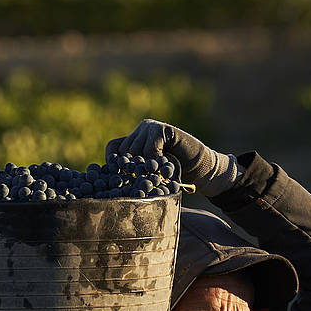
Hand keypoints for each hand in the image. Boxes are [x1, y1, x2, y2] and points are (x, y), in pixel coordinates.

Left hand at [105, 119, 240, 196]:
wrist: (199, 169)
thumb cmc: (174, 176)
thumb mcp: (149, 175)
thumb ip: (134, 172)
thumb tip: (111, 182)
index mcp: (134, 140)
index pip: (112, 148)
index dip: (111, 162)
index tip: (115, 178)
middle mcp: (140, 131)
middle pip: (123, 151)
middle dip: (130, 170)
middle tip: (140, 183)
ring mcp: (150, 128)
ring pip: (136, 151)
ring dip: (144, 168)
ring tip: (154, 177)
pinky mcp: (162, 129)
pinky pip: (150, 148)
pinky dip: (154, 161)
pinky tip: (162, 168)